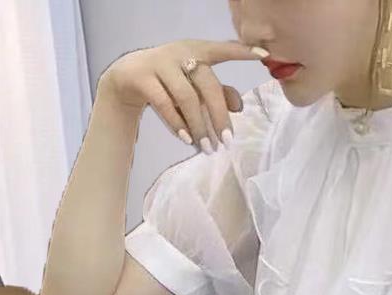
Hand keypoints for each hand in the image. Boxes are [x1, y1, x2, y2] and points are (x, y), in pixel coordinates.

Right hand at [98, 37, 267, 148]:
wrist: (127, 78)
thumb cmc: (171, 82)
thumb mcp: (196, 86)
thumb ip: (219, 93)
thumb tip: (240, 107)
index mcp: (197, 50)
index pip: (222, 49)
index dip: (242, 51)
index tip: (264, 54)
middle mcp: (180, 53)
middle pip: (208, 85)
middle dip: (220, 116)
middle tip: (228, 142)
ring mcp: (160, 63)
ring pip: (186, 97)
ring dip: (199, 126)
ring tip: (207, 148)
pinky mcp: (142, 77)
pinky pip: (164, 104)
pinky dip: (178, 124)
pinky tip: (187, 140)